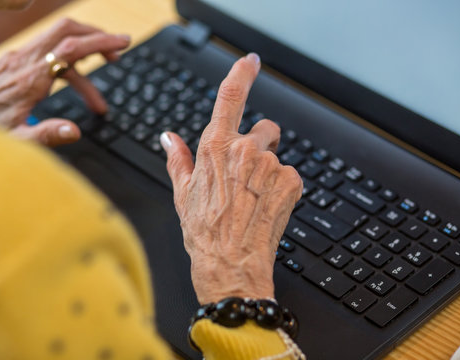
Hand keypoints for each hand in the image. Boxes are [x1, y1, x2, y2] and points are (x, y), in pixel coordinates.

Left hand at [0, 18, 130, 146]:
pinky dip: (68, 58)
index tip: (122, 43)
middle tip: (117, 50)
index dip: (100, 41)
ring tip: (102, 75)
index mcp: (30, 79)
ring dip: (84, 49)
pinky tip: (74, 77)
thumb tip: (76, 131)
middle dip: (96, 36)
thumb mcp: (18, 140)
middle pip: (66, 31)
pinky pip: (48, 50)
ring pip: (58, 38)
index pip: (71, 49)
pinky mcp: (14, 62)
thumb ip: (48, 135)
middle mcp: (24, 62)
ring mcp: (18, 58)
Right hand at [161, 54, 302, 303]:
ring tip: (253, 200)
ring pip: (276, 156)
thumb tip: (168, 138)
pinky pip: (290, 175)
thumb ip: (178, 158)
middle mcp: (244, 150)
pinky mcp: (291, 181)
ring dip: (268, 171)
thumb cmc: (204, 233)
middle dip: (259, 145)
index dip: (242, 74)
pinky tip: (266, 208)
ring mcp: (270, 165)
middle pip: (264, 129)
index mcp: (215, 148)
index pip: (230, 97)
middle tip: (247, 175)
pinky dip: (283, 188)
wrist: (231, 265)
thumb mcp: (182, 193)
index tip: (250, 62)